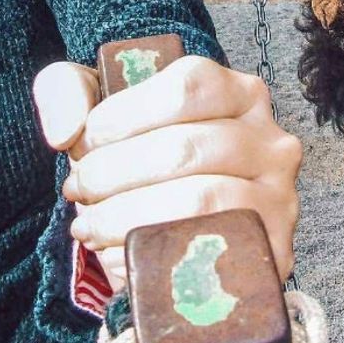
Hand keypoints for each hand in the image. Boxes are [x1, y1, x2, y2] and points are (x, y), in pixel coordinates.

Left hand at [32, 55, 301, 290]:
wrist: (181, 232)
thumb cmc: (143, 162)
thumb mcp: (106, 112)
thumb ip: (68, 92)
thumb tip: (65, 130)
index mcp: (240, 93)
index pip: (187, 86)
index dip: (125, 113)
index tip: (84, 141)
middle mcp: (271, 141)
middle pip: (185, 147)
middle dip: (112, 172)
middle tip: (77, 190)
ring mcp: (279, 200)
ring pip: (199, 200)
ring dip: (125, 216)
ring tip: (88, 225)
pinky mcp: (273, 256)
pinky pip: (209, 255)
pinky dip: (152, 257)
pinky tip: (116, 256)